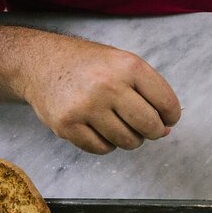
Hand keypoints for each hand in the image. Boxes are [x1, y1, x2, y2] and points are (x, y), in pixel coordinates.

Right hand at [20, 36, 180, 153]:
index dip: (171, 117)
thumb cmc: (89, 65)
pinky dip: (107, 143)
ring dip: (130, 138)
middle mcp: (107, 85)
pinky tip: (101, 128)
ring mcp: (85, 106)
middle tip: (148, 128)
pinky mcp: (67, 125)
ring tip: (121, 124)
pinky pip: (102, 149)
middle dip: (154, 132)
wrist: (40, 62)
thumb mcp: (122, 62)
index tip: (167, 120)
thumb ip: (149, 91)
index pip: (167, 103)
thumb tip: (167, 128)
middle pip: (149, 126)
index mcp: (128, 66)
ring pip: (128, 141)